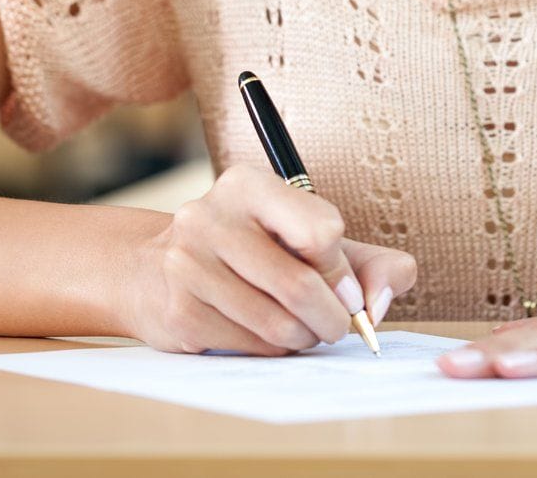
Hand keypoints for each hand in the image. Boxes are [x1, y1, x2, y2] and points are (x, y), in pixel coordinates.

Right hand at [129, 163, 417, 355]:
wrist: (158, 272)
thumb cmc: (255, 253)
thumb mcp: (313, 242)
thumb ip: (370, 264)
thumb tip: (377, 305)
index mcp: (248, 185)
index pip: (321, 230)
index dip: (342, 271)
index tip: (343, 288)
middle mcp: (210, 216)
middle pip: (300, 285)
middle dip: (331, 319)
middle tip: (335, 327)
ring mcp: (188, 264)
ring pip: (277, 323)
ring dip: (304, 338)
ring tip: (301, 331)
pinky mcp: (179, 311)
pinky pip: (250, 347)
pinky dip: (271, 351)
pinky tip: (263, 334)